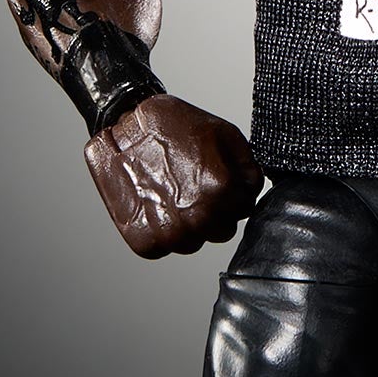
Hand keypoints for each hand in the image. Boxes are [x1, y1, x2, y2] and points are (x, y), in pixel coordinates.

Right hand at [83, 94, 263, 257]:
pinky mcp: (143, 240)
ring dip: (187, 225)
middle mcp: (197, 216)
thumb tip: (253, 189)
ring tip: (172, 195)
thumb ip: (247, 168)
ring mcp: (169, 232)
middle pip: (222, 230)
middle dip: (214, 212)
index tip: (216, 182)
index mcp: (220, 189)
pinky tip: (155, 206)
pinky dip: (160, 232)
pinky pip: (163, 248)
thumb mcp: (224, 134)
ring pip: (194, 243)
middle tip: (193, 188)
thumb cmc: (170, 127)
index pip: (244, 209)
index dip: (233, 194)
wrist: (124, 129)